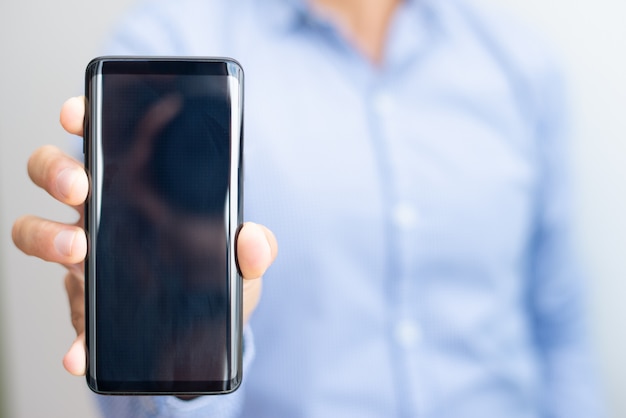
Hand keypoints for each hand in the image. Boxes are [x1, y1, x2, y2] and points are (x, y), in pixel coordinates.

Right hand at [11, 96, 276, 376]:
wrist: (205, 332)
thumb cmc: (214, 278)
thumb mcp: (242, 262)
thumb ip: (254, 248)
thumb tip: (252, 239)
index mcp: (135, 191)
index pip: (101, 142)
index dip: (82, 118)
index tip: (80, 111)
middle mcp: (101, 215)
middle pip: (53, 174)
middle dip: (56, 169)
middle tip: (82, 185)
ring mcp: (85, 258)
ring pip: (36, 230)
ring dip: (46, 235)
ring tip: (79, 250)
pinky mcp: (85, 305)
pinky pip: (68, 316)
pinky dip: (74, 335)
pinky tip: (82, 351)